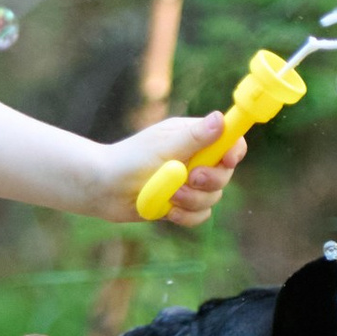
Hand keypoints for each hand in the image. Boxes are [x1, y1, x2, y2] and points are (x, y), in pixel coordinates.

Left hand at [95, 111, 238, 227]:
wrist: (102, 188)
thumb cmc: (129, 160)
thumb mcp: (164, 147)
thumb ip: (194, 137)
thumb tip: (220, 119)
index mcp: (193, 137)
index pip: (228, 141)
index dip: (234, 151)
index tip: (227, 160)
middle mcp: (194, 159)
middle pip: (225, 173)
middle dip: (210, 180)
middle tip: (190, 178)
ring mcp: (188, 183)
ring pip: (213, 197)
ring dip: (194, 200)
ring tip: (170, 196)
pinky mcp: (180, 204)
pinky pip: (200, 215)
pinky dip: (187, 216)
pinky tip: (168, 212)